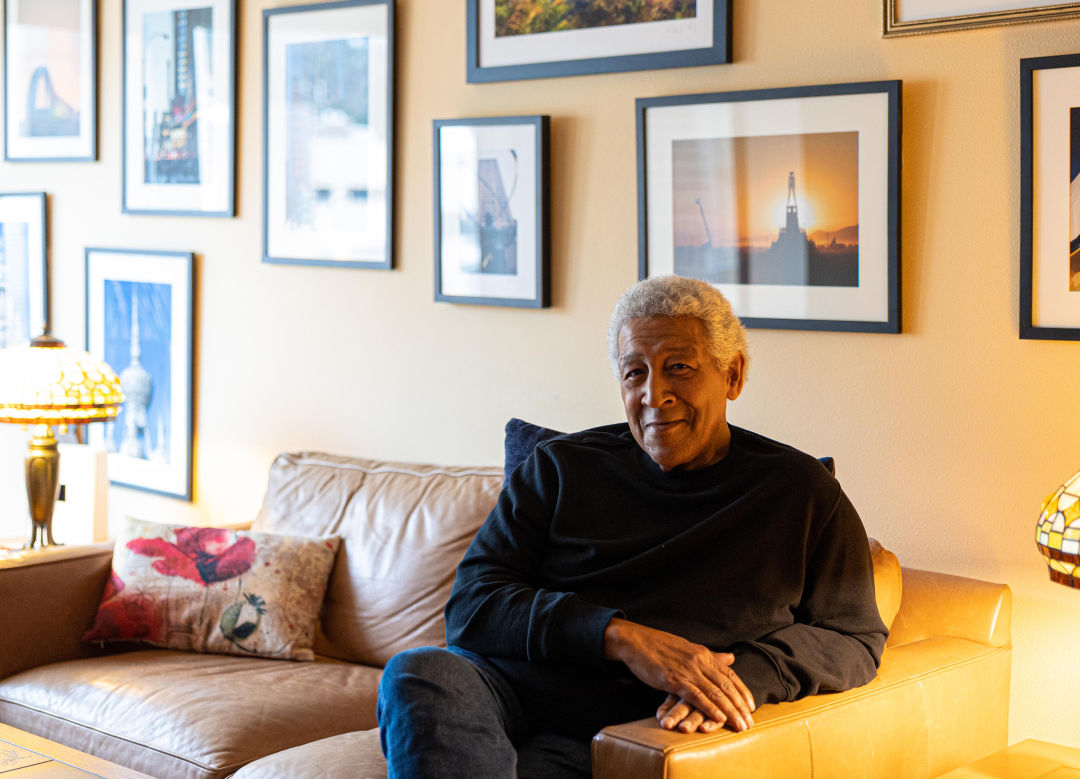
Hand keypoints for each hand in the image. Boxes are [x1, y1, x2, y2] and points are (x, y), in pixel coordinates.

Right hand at [603, 618, 754, 731]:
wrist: (636, 642)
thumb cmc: (660, 647)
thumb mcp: (689, 649)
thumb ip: (711, 656)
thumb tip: (731, 658)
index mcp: (704, 654)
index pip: (730, 675)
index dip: (743, 691)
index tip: (752, 707)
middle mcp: (700, 662)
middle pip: (727, 686)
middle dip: (740, 706)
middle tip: (749, 723)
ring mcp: (688, 671)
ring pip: (715, 693)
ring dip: (730, 711)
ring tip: (740, 725)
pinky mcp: (674, 680)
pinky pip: (697, 696)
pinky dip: (710, 708)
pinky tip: (719, 718)